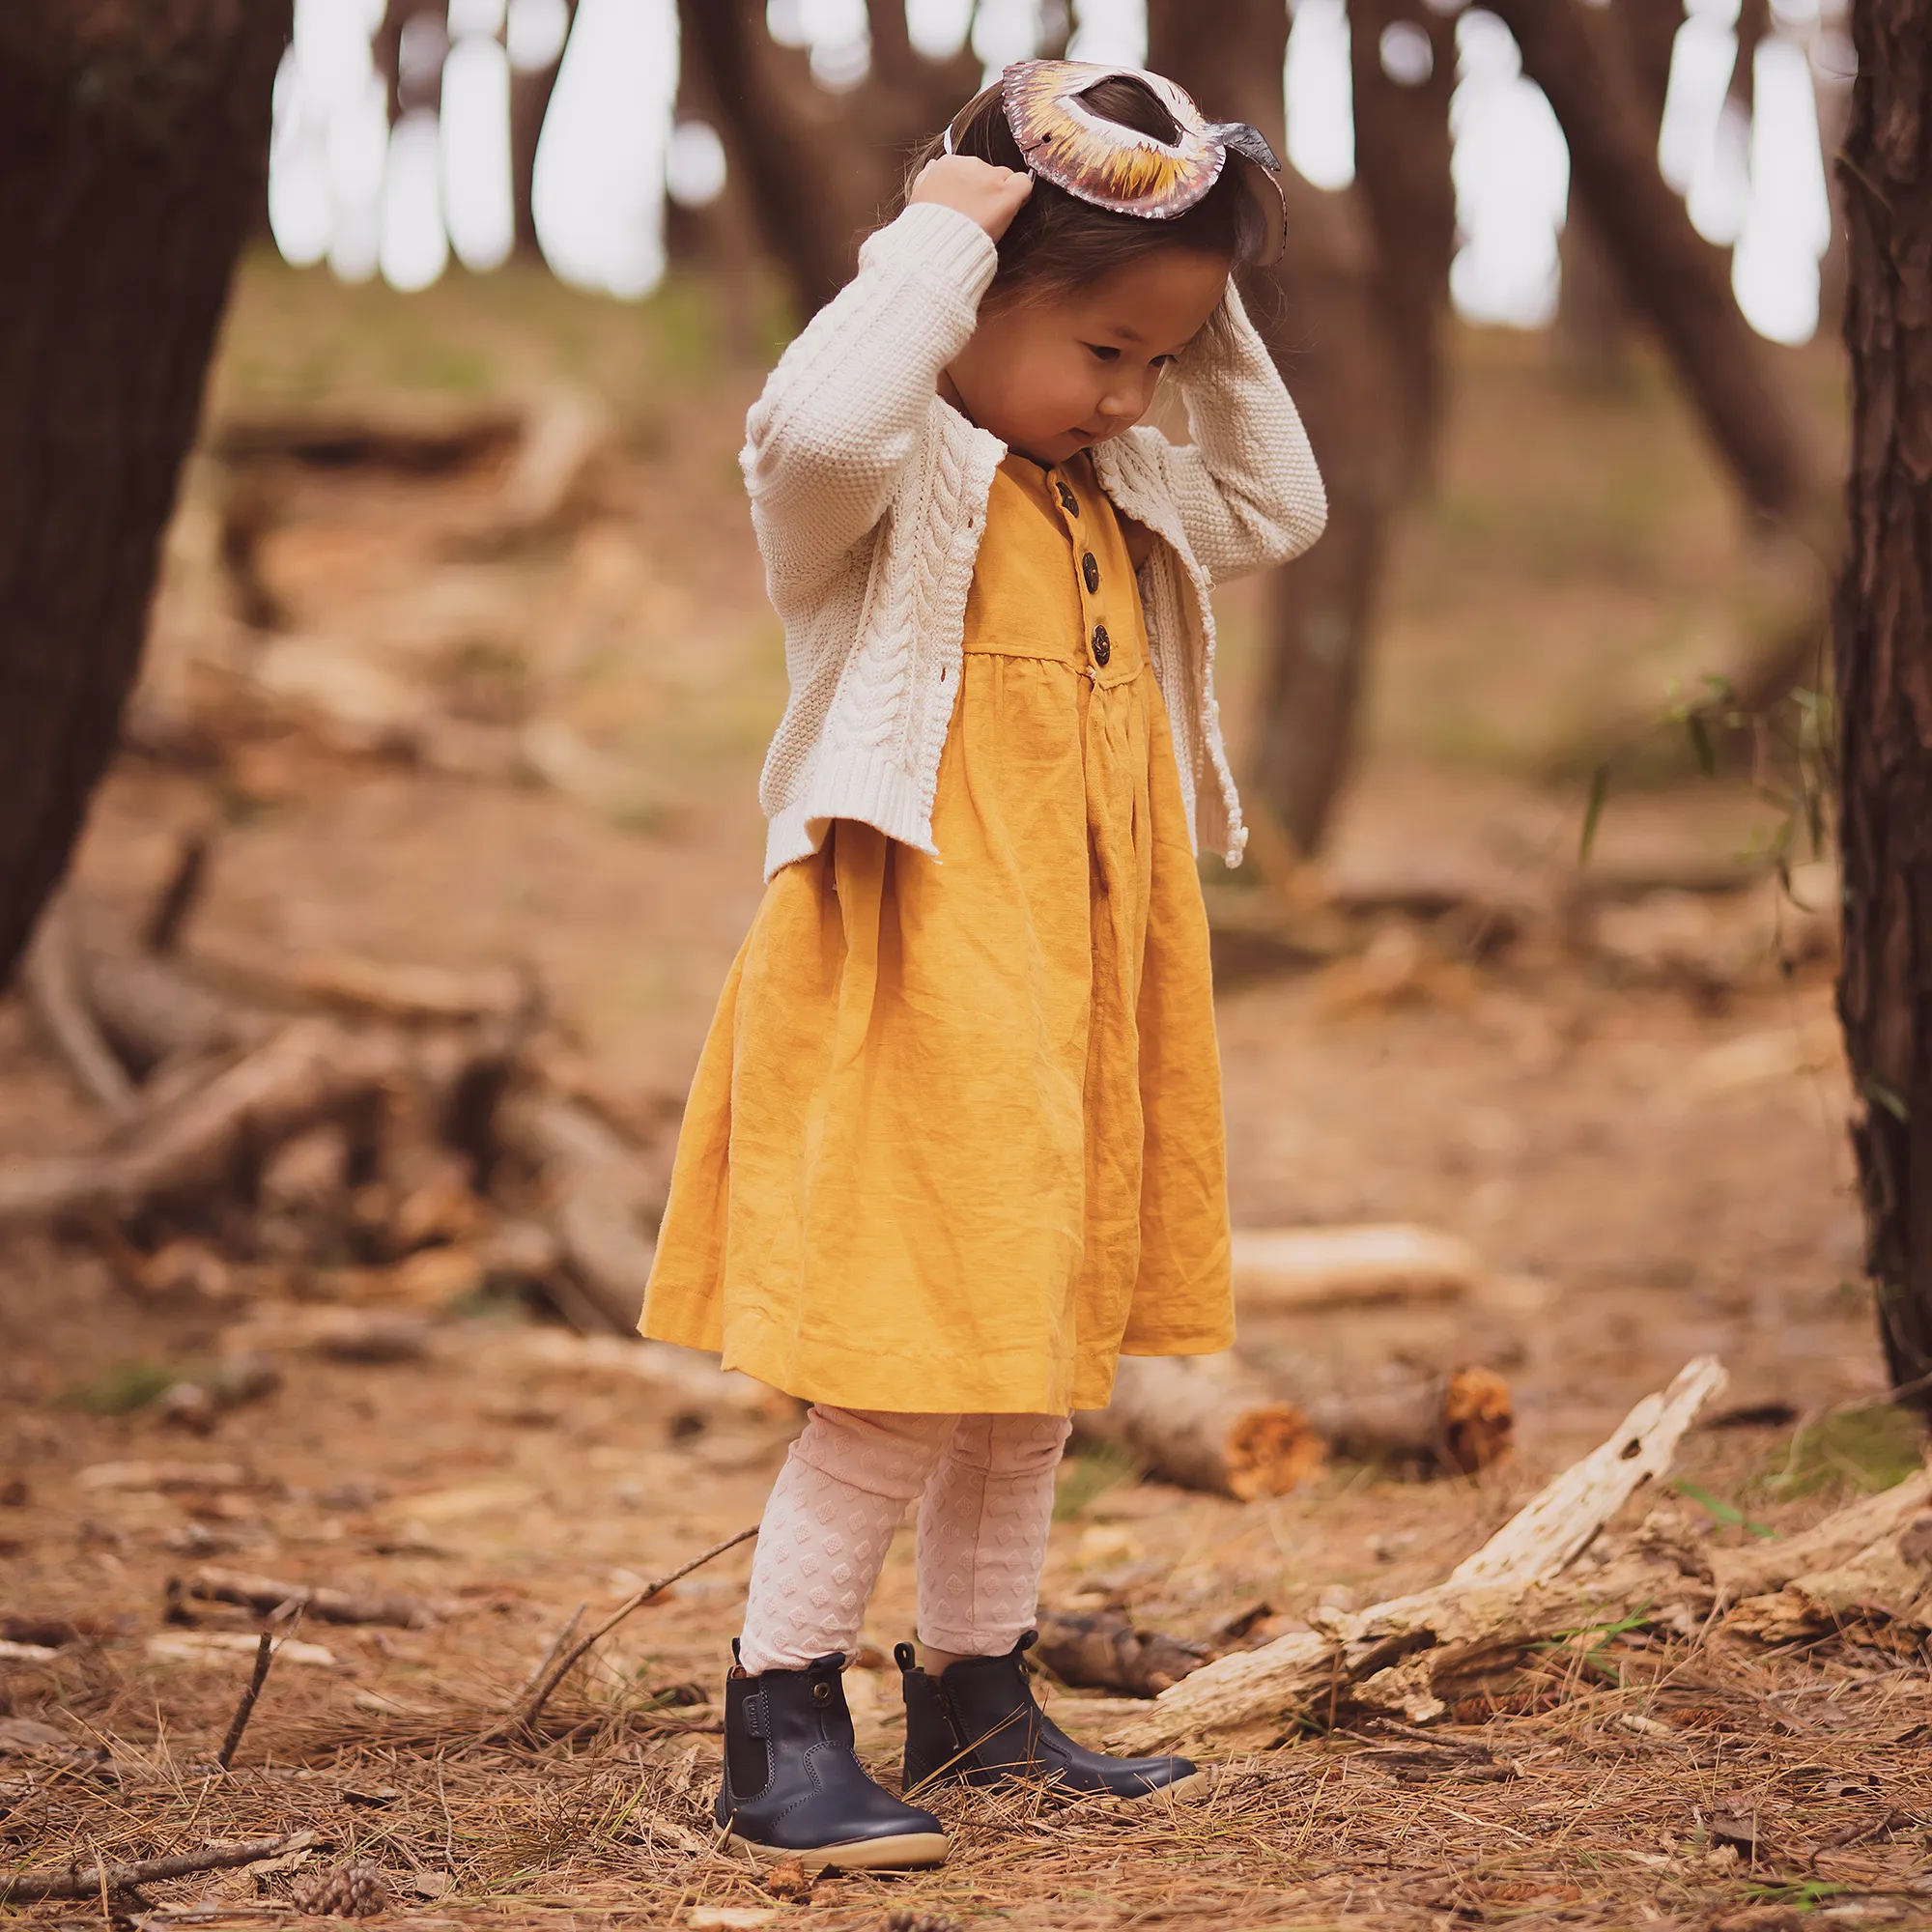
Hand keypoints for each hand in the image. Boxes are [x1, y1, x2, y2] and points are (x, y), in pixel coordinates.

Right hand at [909, 155, 1031, 241]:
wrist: (936, 245)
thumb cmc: (925, 227)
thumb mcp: (918, 196)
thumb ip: (928, 178)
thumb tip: (933, 167)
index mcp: (947, 164)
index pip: (967, 167)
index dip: (970, 185)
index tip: (969, 201)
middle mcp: (970, 165)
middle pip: (988, 171)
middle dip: (986, 189)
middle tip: (981, 212)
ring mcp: (990, 179)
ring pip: (1006, 178)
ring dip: (1002, 193)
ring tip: (993, 216)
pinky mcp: (1006, 194)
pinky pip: (1024, 184)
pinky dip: (1022, 194)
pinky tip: (1015, 206)